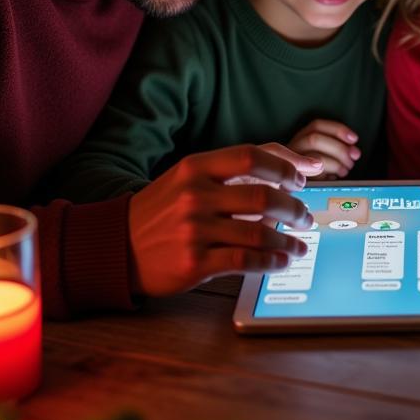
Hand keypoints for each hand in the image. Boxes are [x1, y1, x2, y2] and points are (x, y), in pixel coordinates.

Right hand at [128, 142, 323, 297]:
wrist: (115, 246)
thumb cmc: (163, 209)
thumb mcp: (189, 177)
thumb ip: (236, 168)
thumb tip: (300, 165)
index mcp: (195, 168)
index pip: (252, 156)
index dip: (284, 167)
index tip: (301, 179)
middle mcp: (194, 196)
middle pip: (264, 196)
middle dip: (294, 208)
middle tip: (305, 217)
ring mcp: (193, 230)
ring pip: (260, 233)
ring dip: (288, 240)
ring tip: (299, 244)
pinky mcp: (194, 263)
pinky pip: (245, 261)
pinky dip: (271, 262)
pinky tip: (281, 261)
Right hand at [288, 118, 360, 177]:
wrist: (295, 191)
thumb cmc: (317, 173)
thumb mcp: (325, 155)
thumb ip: (335, 148)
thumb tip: (353, 152)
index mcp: (301, 138)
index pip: (316, 126)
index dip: (337, 130)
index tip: (354, 139)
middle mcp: (292, 148)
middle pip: (314, 140)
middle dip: (339, 148)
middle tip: (353, 159)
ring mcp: (291, 165)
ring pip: (315, 158)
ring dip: (335, 164)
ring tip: (345, 171)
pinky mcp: (293, 182)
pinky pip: (312, 177)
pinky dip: (326, 176)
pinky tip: (333, 179)